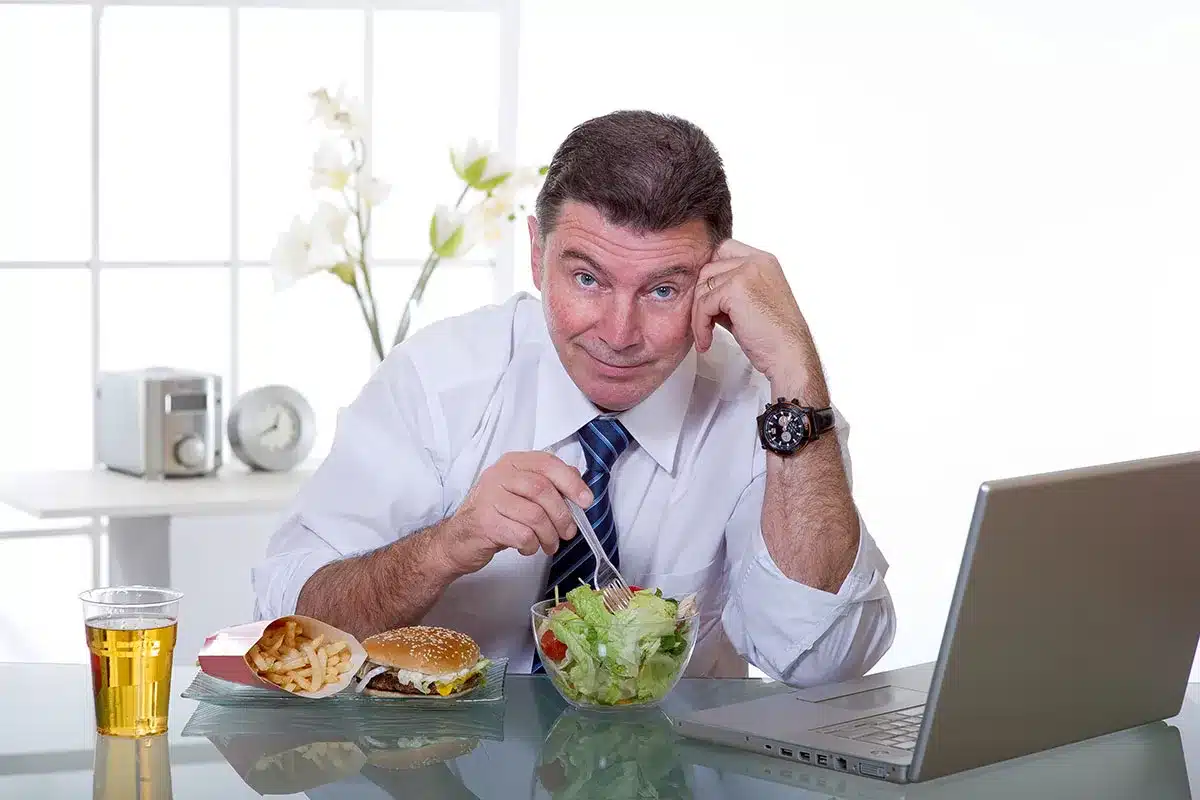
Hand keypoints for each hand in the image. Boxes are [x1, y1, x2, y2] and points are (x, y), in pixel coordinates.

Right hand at [437, 452, 593, 575]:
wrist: (457, 541)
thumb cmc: (494, 516)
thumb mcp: (520, 495)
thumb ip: (546, 484)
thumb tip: (576, 480)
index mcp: (511, 463)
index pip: (547, 463)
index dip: (571, 482)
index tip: (585, 501)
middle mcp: (498, 476)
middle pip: (543, 490)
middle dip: (562, 515)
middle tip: (568, 532)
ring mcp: (489, 498)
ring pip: (535, 515)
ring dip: (549, 535)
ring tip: (549, 545)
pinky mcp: (484, 522)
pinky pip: (522, 534)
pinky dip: (532, 546)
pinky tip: (529, 548)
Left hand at [692, 239, 824, 399]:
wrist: (789, 354)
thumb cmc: (774, 336)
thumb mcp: (751, 304)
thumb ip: (729, 290)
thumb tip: (702, 291)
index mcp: (764, 261)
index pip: (723, 250)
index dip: (711, 275)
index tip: (707, 300)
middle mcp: (757, 261)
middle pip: (708, 268)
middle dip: (700, 297)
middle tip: (703, 321)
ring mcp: (747, 271)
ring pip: (702, 287)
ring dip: (698, 314)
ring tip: (705, 334)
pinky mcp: (735, 288)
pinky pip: (703, 303)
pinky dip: (700, 324)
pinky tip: (707, 339)